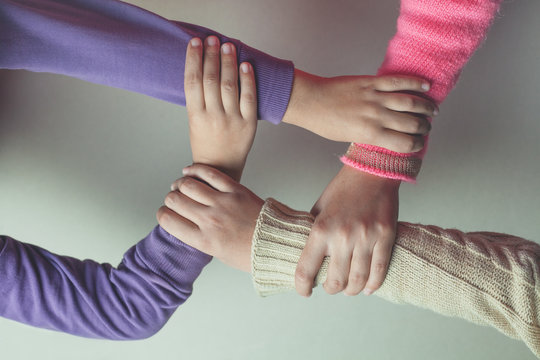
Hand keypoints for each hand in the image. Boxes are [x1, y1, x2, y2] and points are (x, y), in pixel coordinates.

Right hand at [157, 164, 263, 271]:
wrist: (277, 244)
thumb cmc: (250, 252)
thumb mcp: (218, 253)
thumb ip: (200, 238)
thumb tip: (186, 222)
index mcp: (204, 240)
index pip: (168, 220)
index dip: (163, 214)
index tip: (166, 212)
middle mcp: (209, 220)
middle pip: (174, 200)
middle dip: (171, 198)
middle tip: (175, 198)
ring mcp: (222, 203)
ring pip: (187, 184)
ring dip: (180, 183)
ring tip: (182, 185)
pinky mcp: (235, 190)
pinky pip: (208, 173)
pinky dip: (194, 170)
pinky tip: (189, 171)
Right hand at [185, 36, 256, 181]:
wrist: (221, 169)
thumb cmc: (206, 143)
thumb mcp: (195, 122)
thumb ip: (198, 100)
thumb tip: (202, 69)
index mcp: (196, 116)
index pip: (192, 81)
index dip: (193, 59)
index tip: (194, 42)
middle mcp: (213, 117)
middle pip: (211, 80)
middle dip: (211, 55)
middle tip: (212, 39)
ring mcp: (232, 120)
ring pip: (230, 85)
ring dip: (228, 62)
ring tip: (227, 46)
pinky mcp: (249, 124)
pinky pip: (249, 98)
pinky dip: (247, 80)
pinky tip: (245, 65)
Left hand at [282, 70, 435, 151]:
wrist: (312, 102)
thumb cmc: (327, 123)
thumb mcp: (351, 137)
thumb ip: (372, 136)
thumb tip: (392, 134)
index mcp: (371, 135)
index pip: (406, 144)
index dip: (417, 145)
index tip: (419, 143)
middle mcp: (376, 117)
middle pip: (413, 123)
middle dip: (425, 127)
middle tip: (426, 126)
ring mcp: (375, 98)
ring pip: (411, 102)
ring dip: (426, 106)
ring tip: (432, 110)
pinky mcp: (371, 82)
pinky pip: (398, 81)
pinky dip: (415, 83)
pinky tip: (425, 86)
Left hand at [295, 165, 398, 295]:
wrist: (372, 171)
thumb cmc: (343, 189)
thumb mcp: (319, 208)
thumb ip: (314, 232)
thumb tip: (308, 256)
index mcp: (321, 230)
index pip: (306, 270)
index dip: (302, 287)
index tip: (304, 291)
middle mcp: (342, 237)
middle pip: (335, 282)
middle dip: (330, 289)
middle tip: (329, 287)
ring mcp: (366, 238)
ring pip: (358, 280)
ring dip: (351, 290)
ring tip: (349, 289)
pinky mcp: (385, 237)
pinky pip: (379, 270)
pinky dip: (373, 284)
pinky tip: (368, 288)